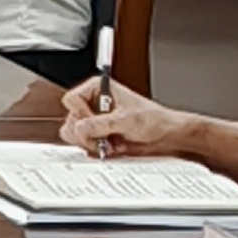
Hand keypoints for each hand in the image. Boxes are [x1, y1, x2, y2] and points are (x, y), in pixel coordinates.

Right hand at [60, 81, 182, 155]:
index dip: (81, 113)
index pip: (72, 100)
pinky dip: (96, 149)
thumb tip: (80, 128)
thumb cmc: (153, 119)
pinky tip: (111, 147)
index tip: (95, 122)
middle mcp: (93, 103)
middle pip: (71, 118)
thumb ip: (100, 124)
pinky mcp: (98, 135)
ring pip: (74, 133)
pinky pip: (85, 144)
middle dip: (85, 132)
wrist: (167, 135)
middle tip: (100, 138)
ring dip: (90, 142)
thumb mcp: (126, 119)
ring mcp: (95, 120)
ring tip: (107, 143)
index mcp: (97, 89)